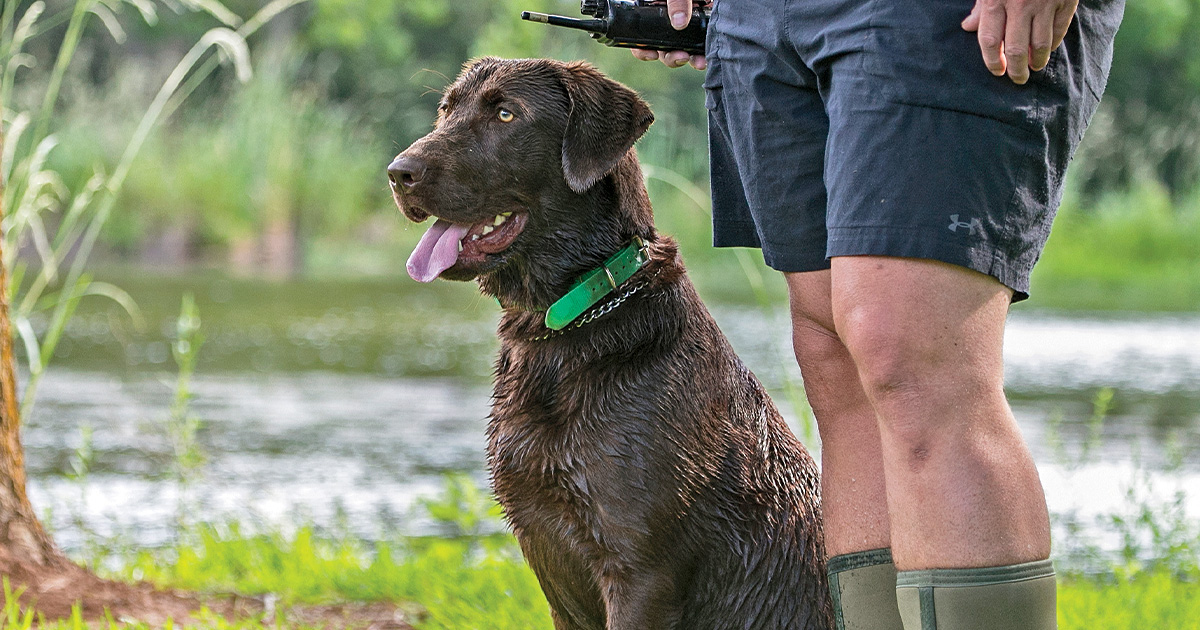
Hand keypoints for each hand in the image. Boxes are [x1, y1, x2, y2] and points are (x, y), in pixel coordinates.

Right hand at [630, 0, 706, 69]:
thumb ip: (676, 0)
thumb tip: (679, 23)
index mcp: (653, 10)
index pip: (640, 36)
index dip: (642, 49)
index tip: (651, 54)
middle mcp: (667, 19)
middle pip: (662, 48)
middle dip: (670, 57)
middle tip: (681, 57)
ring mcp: (685, 23)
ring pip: (681, 50)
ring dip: (688, 59)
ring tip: (698, 61)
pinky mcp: (701, 25)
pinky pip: (698, 45)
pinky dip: (701, 53)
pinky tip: (706, 55)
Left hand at [962, 0, 1078, 83]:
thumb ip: (980, 5)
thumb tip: (968, 27)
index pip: (990, 41)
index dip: (992, 61)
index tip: (997, 71)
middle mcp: (1020, 4)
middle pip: (1017, 49)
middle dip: (1016, 70)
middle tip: (1017, 80)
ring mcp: (1045, 2)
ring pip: (1041, 44)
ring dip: (1037, 61)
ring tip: (1033, 69)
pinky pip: (1060, 28)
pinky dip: (1054, 43)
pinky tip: (1048, 50)